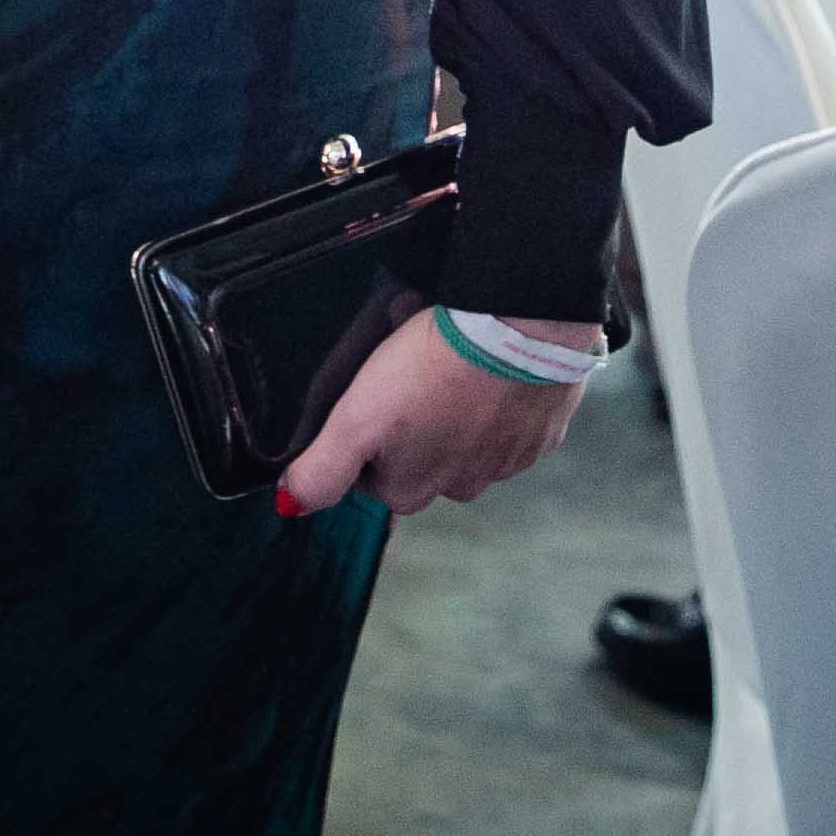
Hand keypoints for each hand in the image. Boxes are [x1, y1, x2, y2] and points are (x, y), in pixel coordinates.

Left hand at [278, 311, 593, 517]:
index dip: (367, 433)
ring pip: (469, 440)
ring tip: (451, 357)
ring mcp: (507, 461)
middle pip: (421, 459)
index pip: (373, 474)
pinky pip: (512, 421)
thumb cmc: (432, 369)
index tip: (373, 393)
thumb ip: (322, 470)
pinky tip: (491, 365)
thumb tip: (292, 506)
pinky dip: (499, 398)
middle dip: (412, 421)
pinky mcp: (542, 431)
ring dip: (456, 409)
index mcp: (412, 490)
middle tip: (410, 368)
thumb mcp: (357, 418)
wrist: (520, 329)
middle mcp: (461, 487)